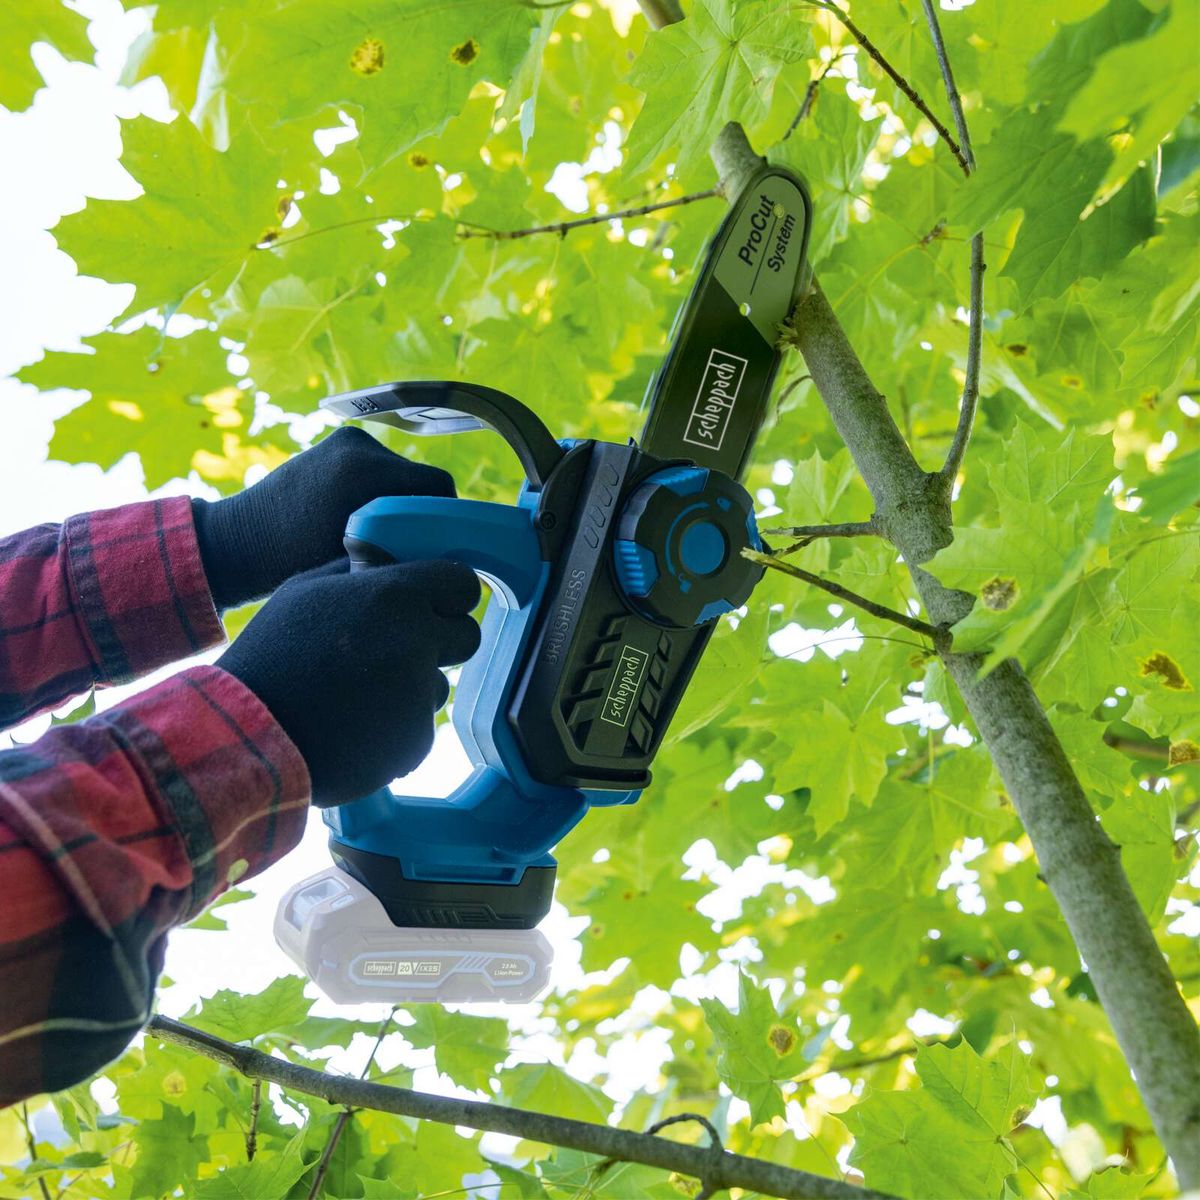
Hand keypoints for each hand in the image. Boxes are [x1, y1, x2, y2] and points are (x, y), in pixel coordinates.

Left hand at [193, 426, 455, 609]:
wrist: (236, 541)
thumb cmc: (289, 559)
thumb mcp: (354, 556)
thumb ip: (399, 545)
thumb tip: (439, 550)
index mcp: (364, 469)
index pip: (436, 484)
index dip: (445, 516)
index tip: (439, 544)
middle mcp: (358, 445)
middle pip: (418, 479)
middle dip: (418, 511)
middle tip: (408, 546)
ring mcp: (345, 441)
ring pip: (398, 475)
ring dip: (397, 502)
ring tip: (378, 534)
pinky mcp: (336, 444)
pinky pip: (377, 469)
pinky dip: (378, 492)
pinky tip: (360, 518)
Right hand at [217, 559, 481, 805]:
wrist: (248, 735)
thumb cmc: (271, 655)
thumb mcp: (305, 590)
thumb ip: (358, 571)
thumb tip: (389, 560)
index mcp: (394, 595)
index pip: (463, 583)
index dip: (450, 595)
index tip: (436, 605)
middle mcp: (417, 641)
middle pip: (468, 636)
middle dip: (441, 642)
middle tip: (398, 652)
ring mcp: (419, 693)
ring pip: (439, 684)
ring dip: (411, 689)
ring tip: (356, 696)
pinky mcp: (417, 739)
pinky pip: (420, 727)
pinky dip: (395, 730)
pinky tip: (354, 728)